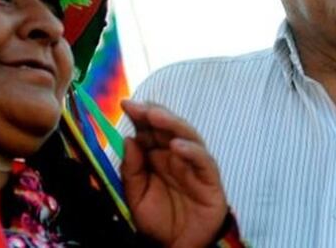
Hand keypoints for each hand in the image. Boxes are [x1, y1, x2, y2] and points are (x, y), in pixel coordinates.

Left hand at [120, 99, 228, 247]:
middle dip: (155, 114)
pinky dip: (191, 151)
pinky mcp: (210, 179)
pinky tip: (177, 146)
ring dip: (173, 124)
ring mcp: (194, 165)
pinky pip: (203, 160)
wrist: (177, 247)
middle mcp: (177, 156)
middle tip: (139, 106)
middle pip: (169, 128)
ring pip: (188, 136)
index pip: (151, 129)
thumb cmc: (159, 221)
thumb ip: (131, 170)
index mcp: (158, 156)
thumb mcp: (136, 197)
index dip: (141, 115)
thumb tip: (128, 139)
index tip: (126, 103)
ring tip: (156, 117)